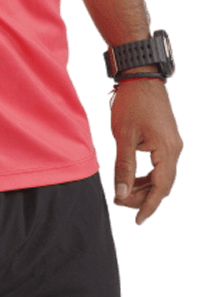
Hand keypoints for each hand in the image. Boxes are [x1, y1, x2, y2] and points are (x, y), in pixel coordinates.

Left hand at [110, 78, 182, 225]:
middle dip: (144, 197)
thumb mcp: (124, 137)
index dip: (149, 206)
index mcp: (166, 150)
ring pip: (163, 176)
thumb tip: (122, 195)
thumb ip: (124, 168)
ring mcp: (174, 144)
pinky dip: (150, 175)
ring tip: (125, 192)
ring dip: (146, 186)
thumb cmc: (131, 103)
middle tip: (121, 202)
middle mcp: (175, 149)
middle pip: (163, 184)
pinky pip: (163, 165)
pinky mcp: (170, 139)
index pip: (160, 188)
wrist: (142, 76)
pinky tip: (134, 178)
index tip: (138, 221)